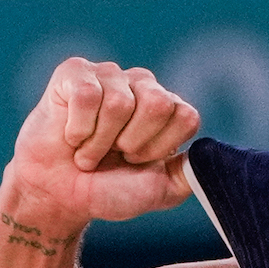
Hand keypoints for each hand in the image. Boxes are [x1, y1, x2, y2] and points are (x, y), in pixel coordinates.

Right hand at [10, 58, 199, 226]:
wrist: (59, 195)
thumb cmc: (109, 191)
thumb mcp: (160, 192)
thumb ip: (189, 174)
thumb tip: (209, 156)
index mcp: (169, 112)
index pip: (186, 116)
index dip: (159, 147)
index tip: (138, 162)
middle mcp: (144, 86)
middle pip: (158, 104)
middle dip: (132, 142)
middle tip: (114, 154)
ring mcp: (110, 75)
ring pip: (119, 103)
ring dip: (99, 142)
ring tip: (88, 151)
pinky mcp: (75, 72)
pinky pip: (87, 95)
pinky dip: (78, 129)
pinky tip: (71, 134)